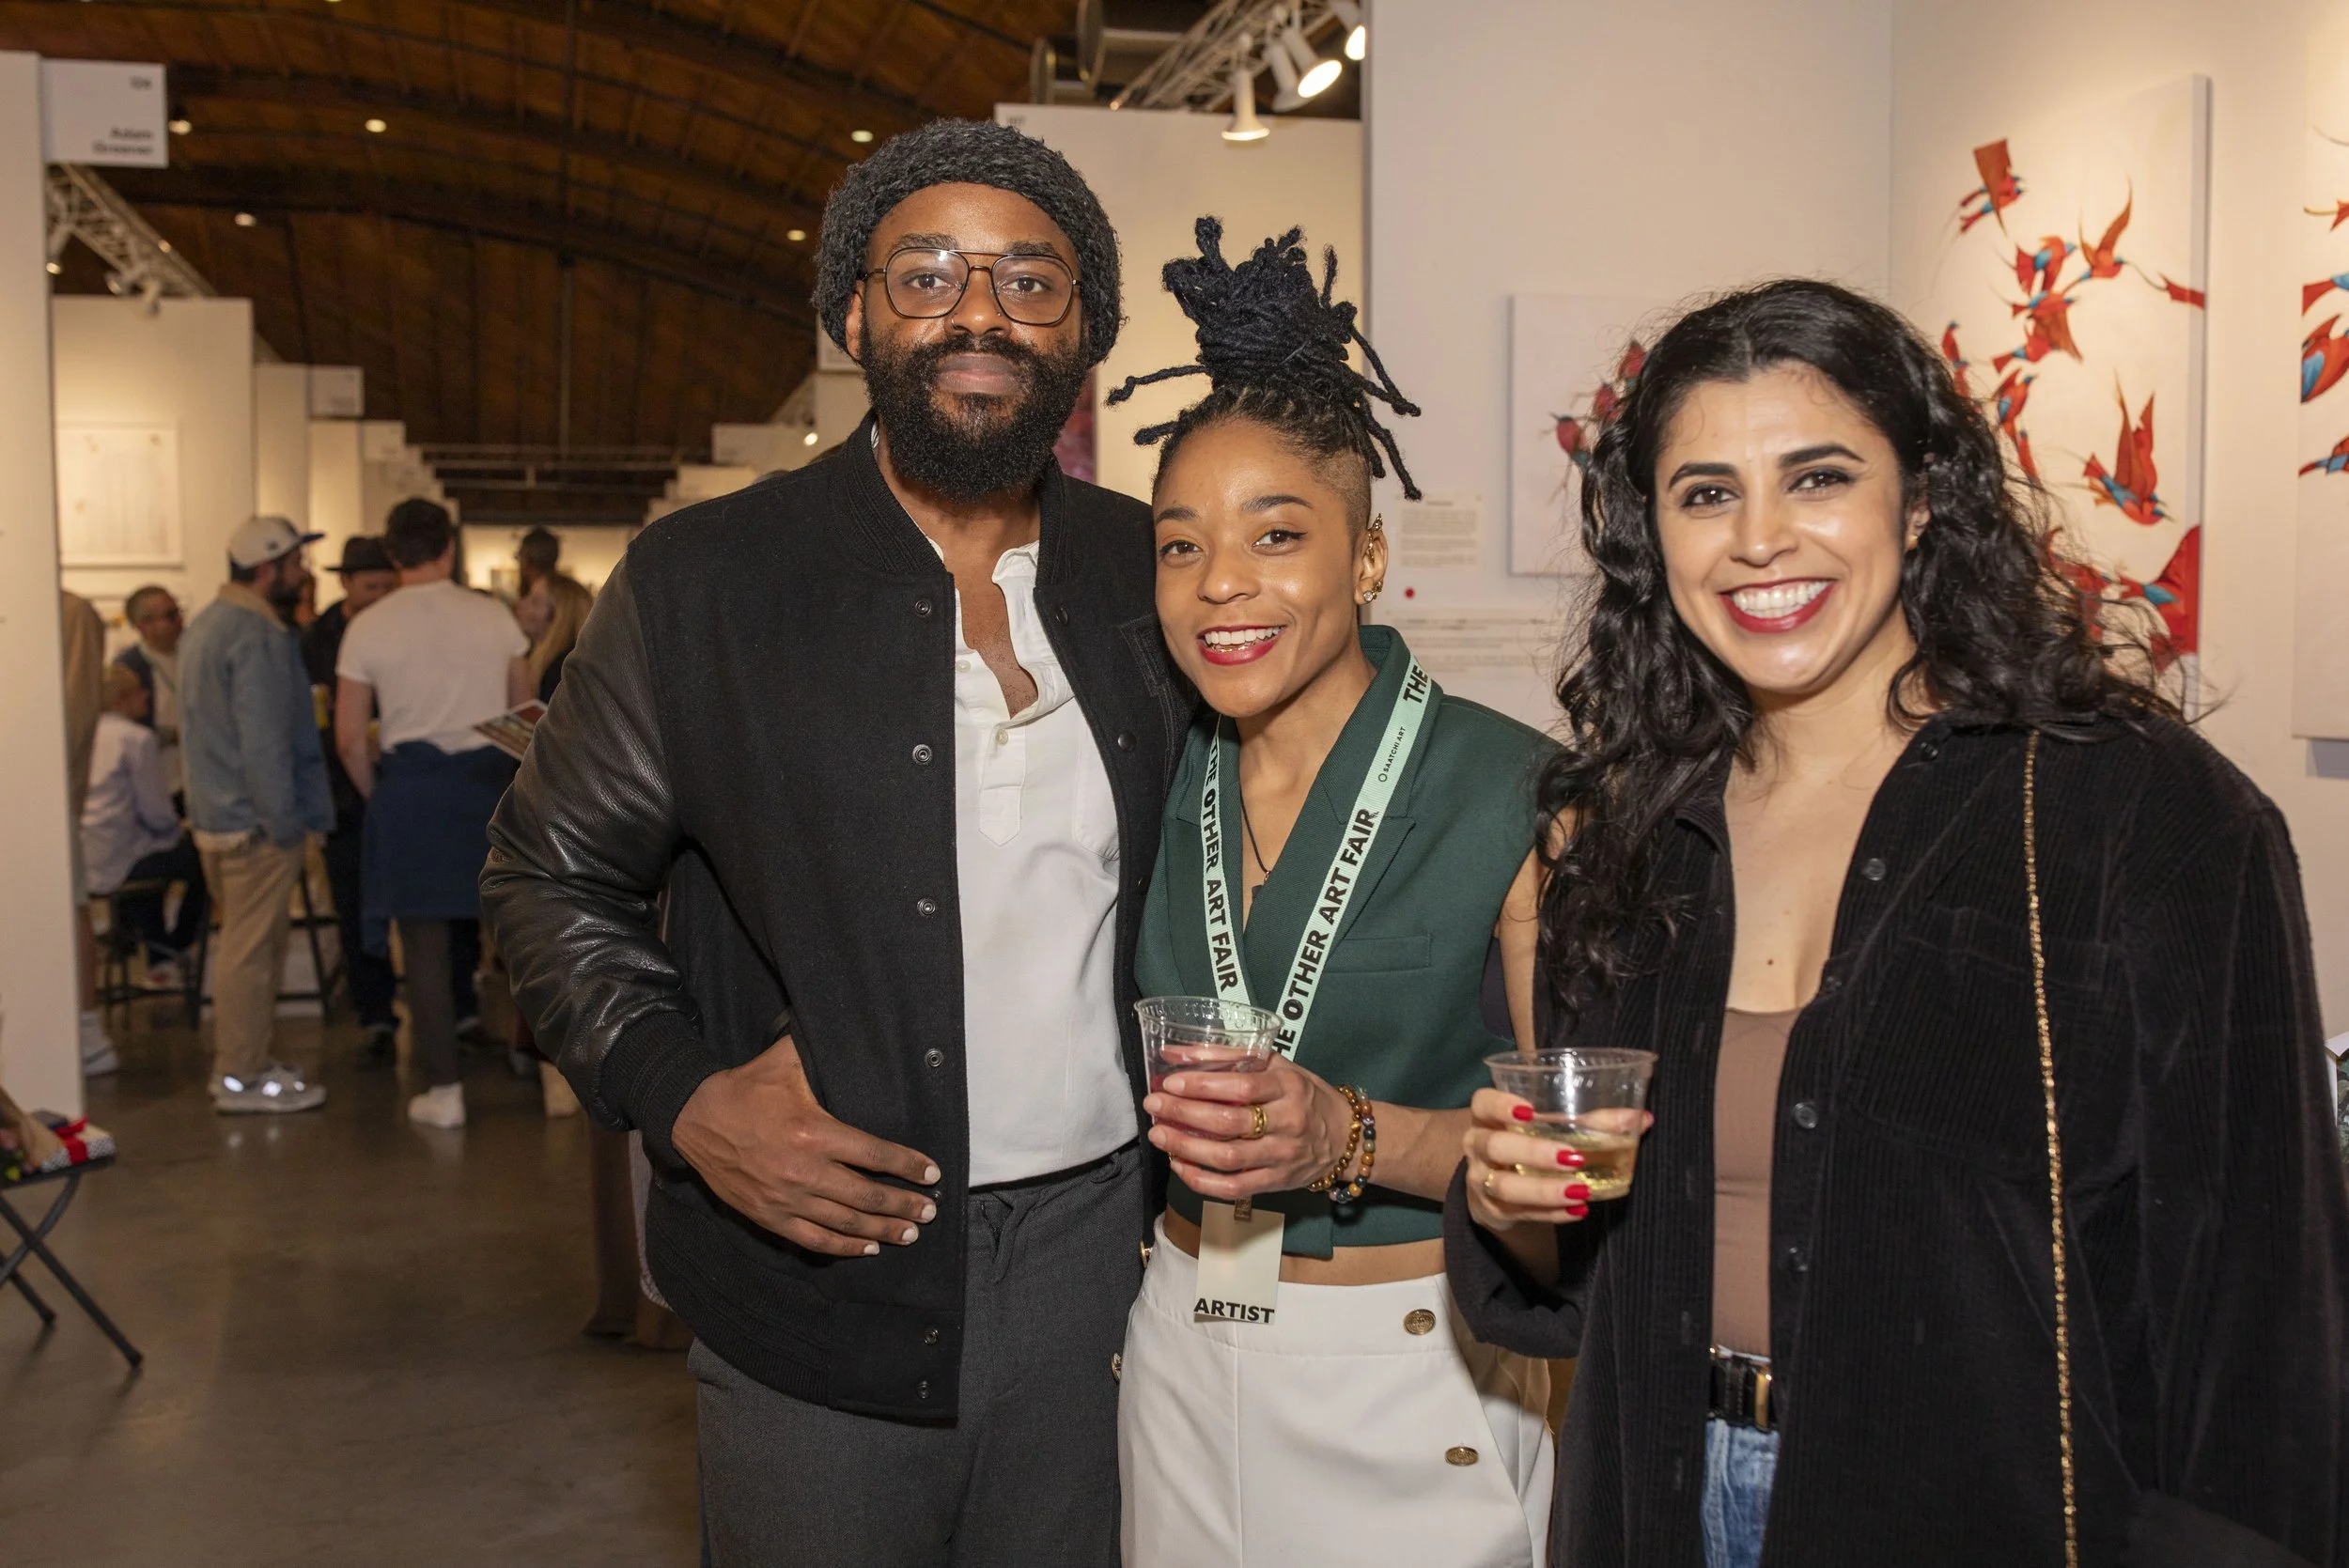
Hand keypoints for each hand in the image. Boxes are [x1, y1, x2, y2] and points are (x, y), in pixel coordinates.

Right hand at [671, 1034, 939, 1257]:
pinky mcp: (769, 1217)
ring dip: (882, 1230)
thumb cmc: (746, 1088)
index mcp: (814, 1132)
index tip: (931, 1174)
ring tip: (910, 1233)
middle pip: (867, 1196)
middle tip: (929, 1212)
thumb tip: (856, 1028)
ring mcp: (786, 1199)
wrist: (694, 1118)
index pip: (875, 1154)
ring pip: (845, 1223)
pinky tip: (867, 1248)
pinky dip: (844, 1247)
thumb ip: (822, 1051)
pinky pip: (814, 1240)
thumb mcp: (786, 1062)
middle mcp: (804, 1171)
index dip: (907, 1166)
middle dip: (903, 1206)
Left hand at [1144, 1056, 1351, 1200]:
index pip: (1243, 1087)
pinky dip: (1201, 1179)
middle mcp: (1288, 1122)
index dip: (1203, 1085)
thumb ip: (1227, 1056)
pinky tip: (1179, 1165)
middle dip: (1184, 1114)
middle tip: (1154, 1105)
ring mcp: (1282, 1156)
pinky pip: (1233, 1187)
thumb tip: (1174, 1052)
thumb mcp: (1277, 1066)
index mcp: (1289, 1086)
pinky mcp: (1276, 1183)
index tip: (1171, 1082)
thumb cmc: (1303, 1095)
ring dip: (1186, 1148)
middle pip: (1229, 1123)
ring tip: (1159, 1136)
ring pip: (1228, 1158)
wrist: (1346, 1138)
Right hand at [1462, 1089, 1649, 1232]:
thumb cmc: (1525, 1142)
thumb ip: (1591, 1121)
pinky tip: (1577, 1212)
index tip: (1529, 1111)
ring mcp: (1481, 1180)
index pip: (1482, 1103)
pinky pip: (1520, 1213)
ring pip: (1504, 1185)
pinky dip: (1550, 1213)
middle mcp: (1477, 1145)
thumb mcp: (1547, 1127)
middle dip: (1534, 1152)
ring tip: (1579, 1191)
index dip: (1501, 1105)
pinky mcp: (1492, 1210)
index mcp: (1487, 1116)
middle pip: (1496, 1146)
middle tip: (1573, 1157)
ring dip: (1544, 1189)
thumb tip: (1642, 1118)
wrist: (1491, 1183)